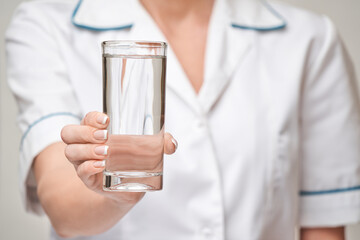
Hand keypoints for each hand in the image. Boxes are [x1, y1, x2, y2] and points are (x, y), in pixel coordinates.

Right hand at [61, 111, 176, 203]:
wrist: (130, 188)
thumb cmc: (135, 161)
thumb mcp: (149, 149)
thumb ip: (161, 143)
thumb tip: (172, 143)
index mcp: (97, 132)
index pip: (86, 118)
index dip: (92, 117)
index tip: (106, 120)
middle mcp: (85, 144)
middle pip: (69, 133)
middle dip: (84, 132)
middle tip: (105, 136)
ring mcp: (83, 162)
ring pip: (70, 151)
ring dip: (86, 150)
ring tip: (106, 152)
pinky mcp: (88, 178)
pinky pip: (80, 171)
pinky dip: (88, 167)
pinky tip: (102, 166)